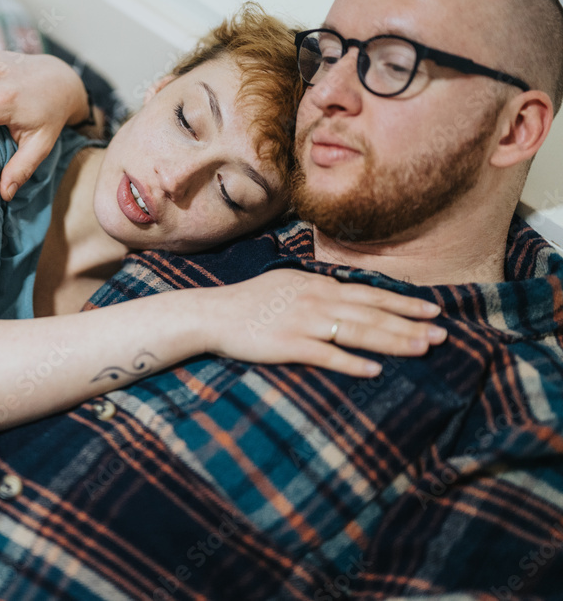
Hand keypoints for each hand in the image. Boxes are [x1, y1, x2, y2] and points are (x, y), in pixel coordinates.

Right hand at [200, 270, 446, 376]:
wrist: (212, 314)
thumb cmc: (248, 301)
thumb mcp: (287, 284)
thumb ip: (318, 289)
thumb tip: (346, 293)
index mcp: (317, 284)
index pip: (370, 293)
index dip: (403, 302)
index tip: (434, 310)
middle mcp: (316, 299)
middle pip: (371, 313)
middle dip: (410, 324)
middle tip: (442, 334)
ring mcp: (303, 322)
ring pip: (357, 332)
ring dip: (392, 340)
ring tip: (422, 349)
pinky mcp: (288, 345)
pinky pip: (326, 355)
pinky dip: (351, 362)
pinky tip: (375, 369)